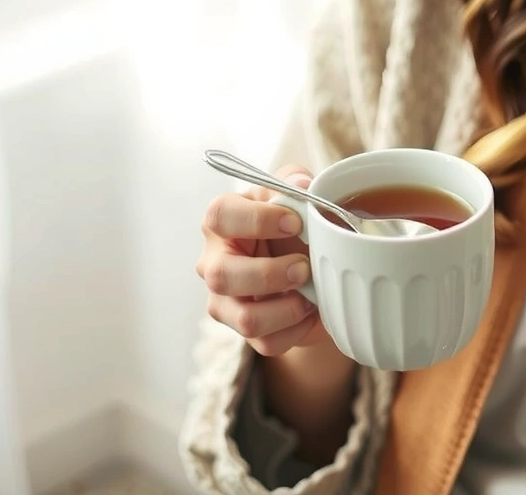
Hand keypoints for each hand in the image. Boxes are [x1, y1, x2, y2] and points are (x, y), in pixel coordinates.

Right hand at [196, 165, 331, 354]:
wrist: (307, 266)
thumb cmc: (293, 223)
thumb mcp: (295, 195)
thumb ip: (296, 182)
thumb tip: (301, 187)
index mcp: (223, 220)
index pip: (220, 216)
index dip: (258, 220)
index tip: (296, 222)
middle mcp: (214, 261)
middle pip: (221, 276)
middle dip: (269, 274)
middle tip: (304, 267)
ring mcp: (224, 301)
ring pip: (245, 318)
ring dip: (286, 309)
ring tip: (311, 295)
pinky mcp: (244, 331)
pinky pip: (267, 342)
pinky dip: (296, 330)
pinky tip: (311, 310)